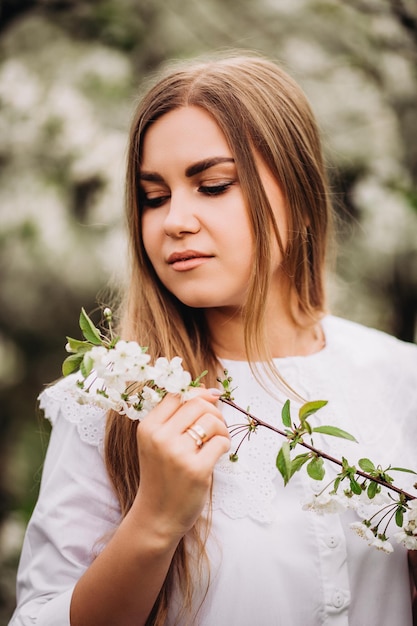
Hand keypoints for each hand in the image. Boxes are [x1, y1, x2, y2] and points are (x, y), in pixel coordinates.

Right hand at [132, 389, 229, 542]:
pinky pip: (220, 442)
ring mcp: (178, 454)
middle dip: (214, 411)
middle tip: (216, 426)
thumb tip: (209, 393)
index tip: (211, 399)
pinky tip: (219, 453)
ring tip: (219, 440)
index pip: (177, 395)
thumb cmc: (161, 475)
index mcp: (148, 427)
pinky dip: (225, 444)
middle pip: (197, 404)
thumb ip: (175, 418)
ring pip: (211, 420)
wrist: (156, 516)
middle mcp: (160, 437)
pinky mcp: (196, 470)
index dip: (198, 393)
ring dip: (222, 428)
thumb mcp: (156, 442)